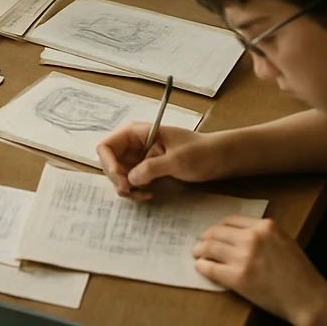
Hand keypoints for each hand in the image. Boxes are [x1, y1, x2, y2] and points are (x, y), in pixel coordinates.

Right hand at [97, 122, 227, 200]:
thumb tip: (130, 179)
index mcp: (137, 132)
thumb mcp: (177, 160)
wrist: (219, 159)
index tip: (122, 180)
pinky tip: (149, 195)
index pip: (107, 146)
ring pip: (119, 176)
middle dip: (117, 180)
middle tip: (132, 192)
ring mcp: (139, 158)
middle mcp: (134, 144)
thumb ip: (152, 168)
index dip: (108, 163)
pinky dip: (135, 192)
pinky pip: (131, 183)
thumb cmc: (201, 152)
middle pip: (109, 163)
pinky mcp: (147, 170)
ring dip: (127, 189)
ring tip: (145, 195)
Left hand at [192, 216, 326, 325]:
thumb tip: (239, 234)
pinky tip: (200, 267)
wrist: (309, 298)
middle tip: (199, 242)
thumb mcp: (284, 240)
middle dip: (205, 237)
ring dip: (200, 250)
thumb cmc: (300, 273)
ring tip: (197, 254)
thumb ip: (263, 233)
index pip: (231, 220)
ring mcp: (244, 257)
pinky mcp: (239, 278)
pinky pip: (212, 268)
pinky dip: (203, 267)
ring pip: (211, 247)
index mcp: (265, 226)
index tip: (212, 231)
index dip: (218, 226)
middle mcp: (253, 238)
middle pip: (217, 232)